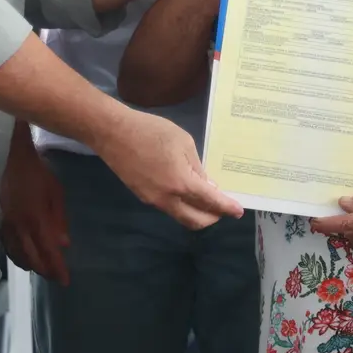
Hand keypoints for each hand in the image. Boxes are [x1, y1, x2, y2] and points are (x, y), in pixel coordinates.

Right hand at [0, 138, 69, 283]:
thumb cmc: (39, 174)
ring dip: (31, 266)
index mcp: (36, 219)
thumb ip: (59, 220)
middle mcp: (20, 226)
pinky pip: (8, 246)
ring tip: (42, 271)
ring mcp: (8, 225)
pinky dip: (16, 256)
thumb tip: (64, 245)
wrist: (12, 159)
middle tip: (56, 278)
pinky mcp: (1, 221)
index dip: (57, 268)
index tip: (65, 281)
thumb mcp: (56, 193)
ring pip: (18, 254)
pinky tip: (22, 259)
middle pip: (32, 257)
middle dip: (45, 270)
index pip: (48, 250)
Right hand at [95, 110, 243, 229]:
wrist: (113, 133)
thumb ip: (197, 166)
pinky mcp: (143, 196)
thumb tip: (207, 186)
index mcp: (181, 183)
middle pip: (195, 221)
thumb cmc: (151, 131)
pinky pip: (168, 207)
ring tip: (206, 199)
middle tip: (222, 208)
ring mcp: (153, 200)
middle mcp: (168, 199)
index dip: (226, 208)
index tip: (239, 211)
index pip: (210, 202)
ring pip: (181, 216)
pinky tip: (185, 190)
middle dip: (212, 218)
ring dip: (196, 213)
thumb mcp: (183, 142)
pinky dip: (182, 205)